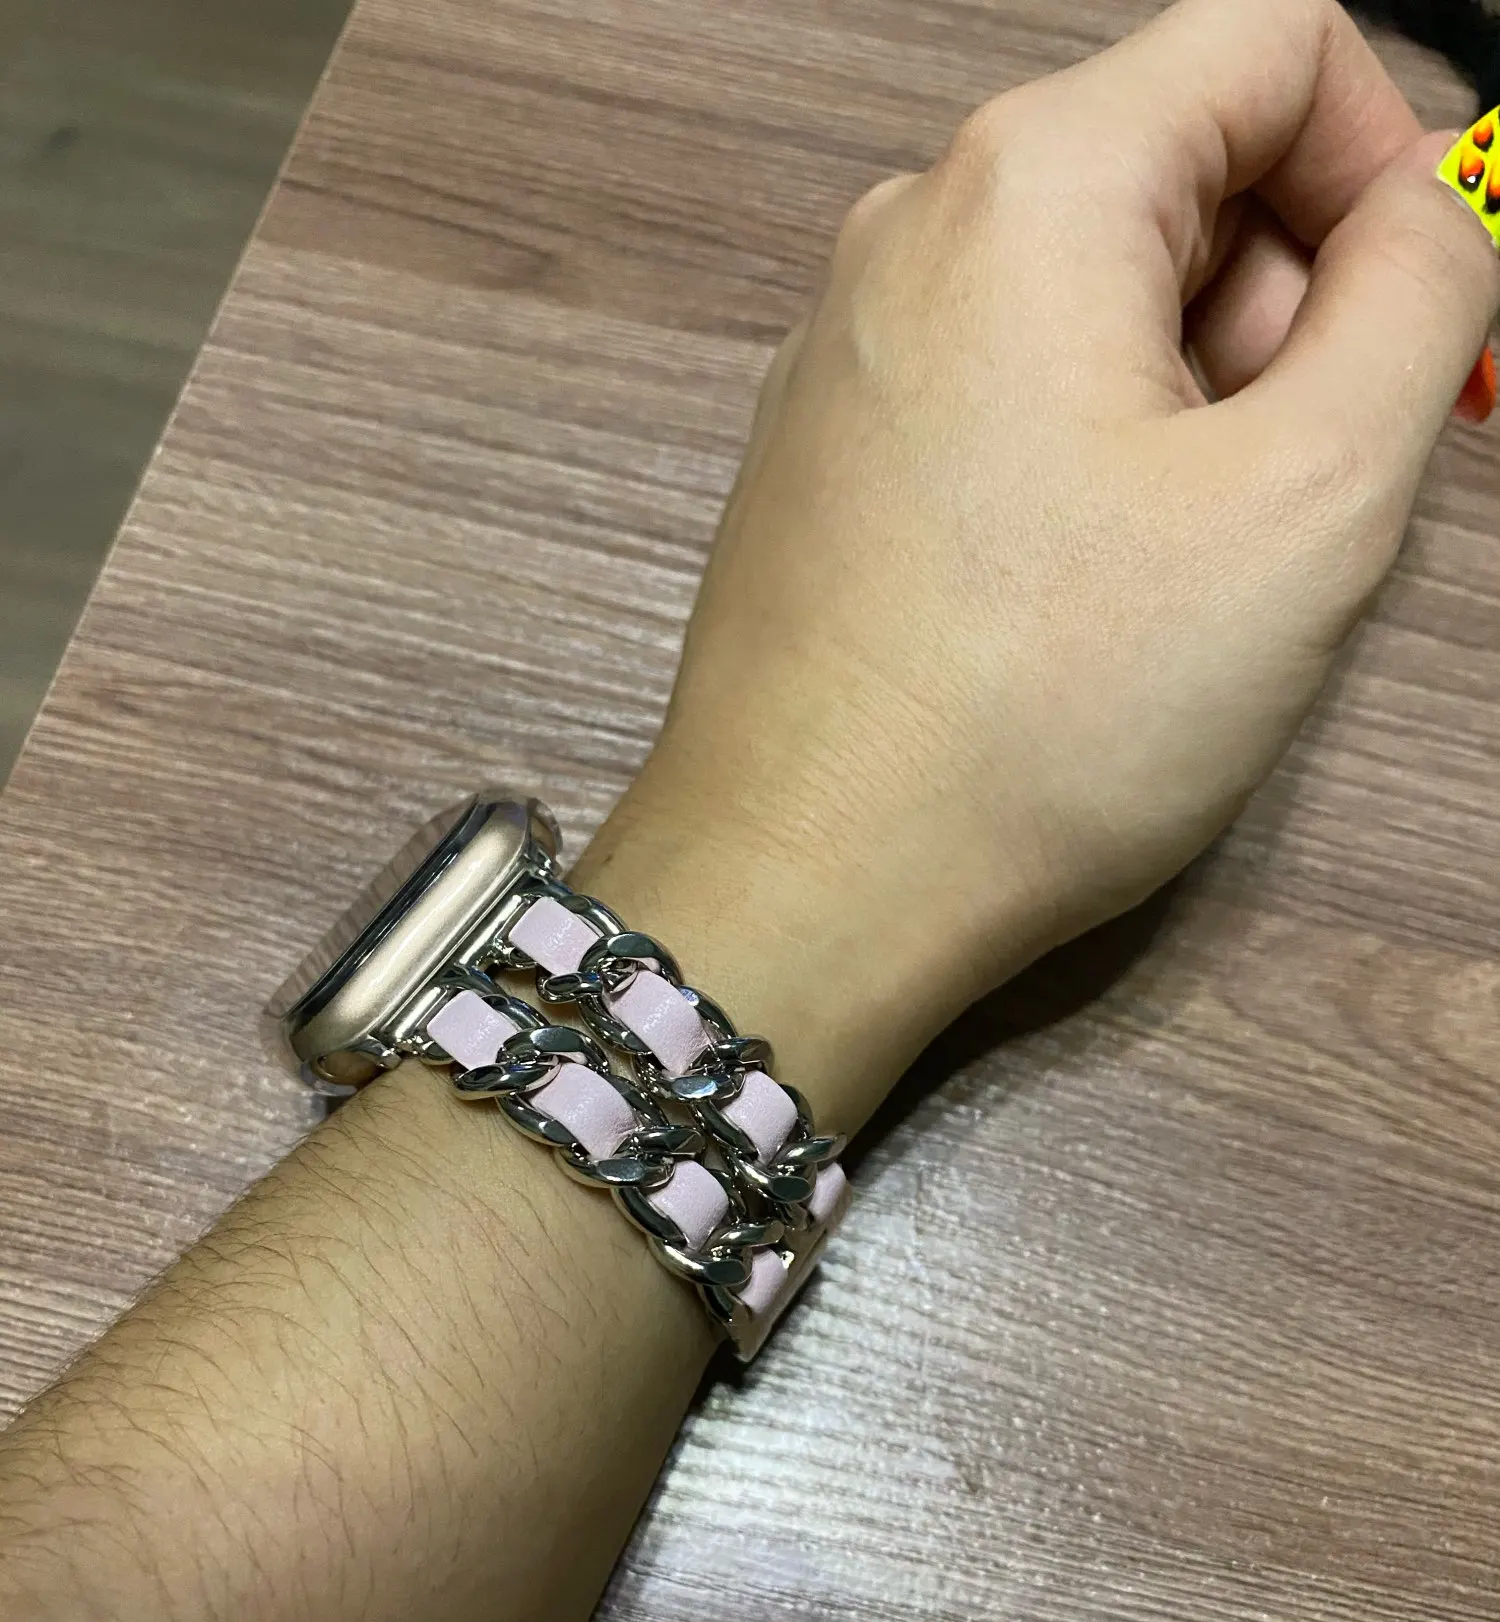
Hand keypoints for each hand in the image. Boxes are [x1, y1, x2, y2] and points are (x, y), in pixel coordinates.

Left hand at [583, 0, 1499, 1127]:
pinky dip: (1093, 458)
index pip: (1274, 45)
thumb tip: (1425, 216)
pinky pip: (1009, 393)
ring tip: (1184, 577)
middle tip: (1294, 501)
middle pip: (1180, 172)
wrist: (805, 886)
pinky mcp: (827, 456)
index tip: (1417, 336)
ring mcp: (849, 346)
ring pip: (1097, 300)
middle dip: (1285, 312)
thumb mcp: (1308, 494)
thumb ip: (1417, 300)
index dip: (1390, 167)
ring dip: (1196, 405)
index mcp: (1031, 181)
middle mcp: (912, 229)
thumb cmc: (1047, 711)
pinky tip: (1085, 603)